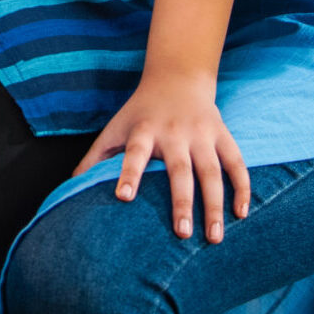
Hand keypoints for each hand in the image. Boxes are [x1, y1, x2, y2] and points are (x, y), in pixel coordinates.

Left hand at [74, 71, 248, 242]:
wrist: (176, 76)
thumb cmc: (140, 112)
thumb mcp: (116, 128)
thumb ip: (96, 157)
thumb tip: (70, 186)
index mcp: (144, 130)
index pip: (135, 152)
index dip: (129, 173)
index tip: (123, 197)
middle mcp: (174, 132)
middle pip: (179, 169)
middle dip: (181, 201)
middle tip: (181, 234)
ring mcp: (201, 134)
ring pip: (212, 171)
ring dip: (214, 204)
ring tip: (214, 237)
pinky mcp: (222, 135)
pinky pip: (236, 163)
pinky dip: (242, 188)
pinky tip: (241, 214)